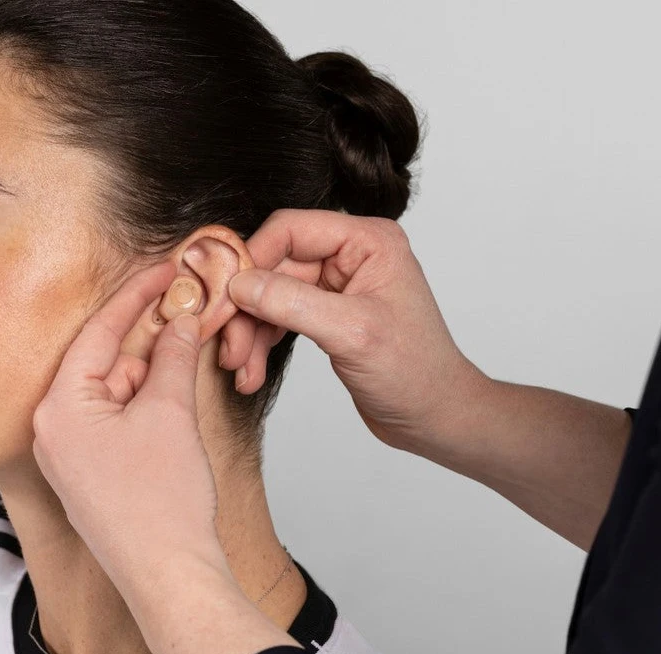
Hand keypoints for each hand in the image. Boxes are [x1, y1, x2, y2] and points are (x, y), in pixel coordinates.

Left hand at [32, 262, 227, 582]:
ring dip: (150, 380)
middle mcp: (51, 430)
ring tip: (186, 380)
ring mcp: (67, 457)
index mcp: (58, 409)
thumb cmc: (162, 505)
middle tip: (188, 317)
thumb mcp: (169, 413)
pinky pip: (112, 423)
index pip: (97, 334)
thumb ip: (172, 355)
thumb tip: (180, 320)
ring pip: (112, 394)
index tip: (166, 270)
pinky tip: (173, 414)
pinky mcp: (87, 476)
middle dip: (147, 343)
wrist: (168, 577)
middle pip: (103, 363)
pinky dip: (143, 409)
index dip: (137, 296)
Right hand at [219, 210, 486, 451]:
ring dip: (249, 332)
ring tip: (241, 369)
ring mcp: (335, 284)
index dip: (251, 260)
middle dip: (246, 309)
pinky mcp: (324, 312)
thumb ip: (293, 303)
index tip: (225, 299)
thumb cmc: (416, 374)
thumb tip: (240, 284)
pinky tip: (251, 372)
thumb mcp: (352, 335)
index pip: (289, 230)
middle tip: (229, 349)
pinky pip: (277, 316)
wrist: (434, 416)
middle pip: (272, 265)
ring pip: (268, 293)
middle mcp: (350, 254)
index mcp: (367, 241)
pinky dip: (260, 343)